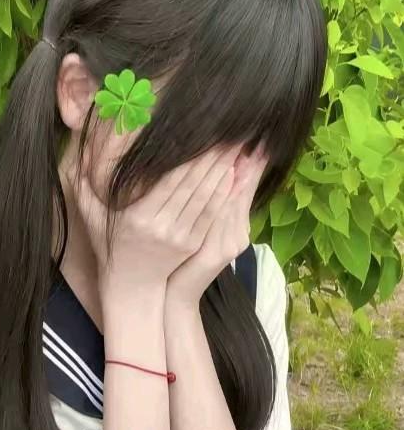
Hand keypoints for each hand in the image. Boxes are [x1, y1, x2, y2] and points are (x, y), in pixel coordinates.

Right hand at [68, 144, 239, 297]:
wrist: (131, 287)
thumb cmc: (109, 247)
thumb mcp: (90, 216)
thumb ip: (82, 184)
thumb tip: (78, 150)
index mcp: (138, 218)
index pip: (170, 181)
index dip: (191, 158)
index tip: (204, 135)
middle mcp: (162, 227)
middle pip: (193, 186)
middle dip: (213, 158)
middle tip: (230, 132)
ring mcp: (181, 237)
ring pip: (207, 198)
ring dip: (223, 171)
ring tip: (236, 147)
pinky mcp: (193, 243)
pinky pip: (212, 214)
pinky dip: (224, 193)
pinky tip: (232, 173)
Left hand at [164, 143, 268, 306]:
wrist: (173, 296)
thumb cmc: (180, 260)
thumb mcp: (198, 231)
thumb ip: (206, 204)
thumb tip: (217, 170)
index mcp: (234, 227)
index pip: (245, 188)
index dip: (252, 164)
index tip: (255, 138)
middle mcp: (236, 233)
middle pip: (243, 191)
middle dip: (248, 163)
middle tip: (249, 133)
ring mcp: (228, 243)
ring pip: (234, 201)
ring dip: (238, 173)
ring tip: (241, 146)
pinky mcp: (217, 252)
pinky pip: (220, 218)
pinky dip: (224, 198)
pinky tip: (227, 177)